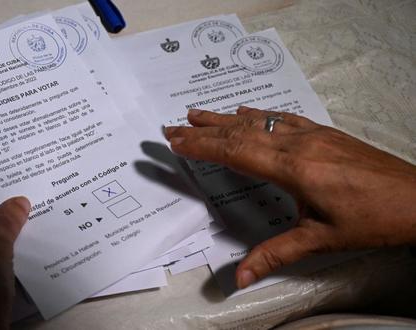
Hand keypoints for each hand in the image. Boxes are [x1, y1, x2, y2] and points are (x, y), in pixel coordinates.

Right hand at [165, 107, 415, 288]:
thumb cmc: (372, 220)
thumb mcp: (320, 240)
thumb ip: (275, 254)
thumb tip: (240, 279)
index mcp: (293, 168)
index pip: (235, 152)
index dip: (202, 146)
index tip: (176, 140)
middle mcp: (299, 144)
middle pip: (240, 132)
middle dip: (203, 130)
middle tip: (174, 126)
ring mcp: (312, 135)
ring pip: (260, 121)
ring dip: (224, 118)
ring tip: (197, 113)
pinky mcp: (324, 133)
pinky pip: (283, 118)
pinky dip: (258, 114)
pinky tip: (245, 111)